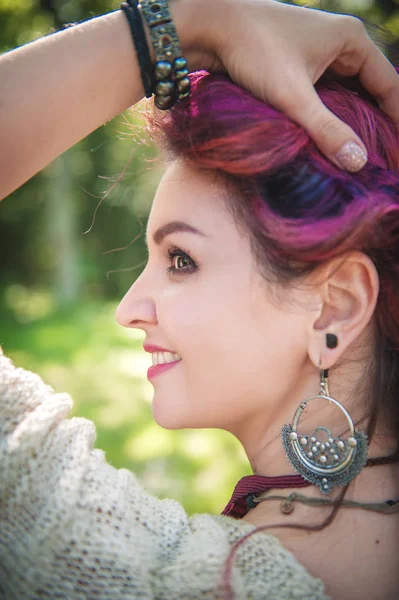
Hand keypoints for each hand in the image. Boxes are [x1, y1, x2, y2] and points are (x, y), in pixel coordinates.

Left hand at [183, 0, 398, 171]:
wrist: (209, 26)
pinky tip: (323, 138)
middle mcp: (340, 41)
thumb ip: (326, 130)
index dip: (395, 121)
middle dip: (374, 124)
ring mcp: (318, 50)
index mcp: (352, 40)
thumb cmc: (254, 51)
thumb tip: (359, 162)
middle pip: (370, 90)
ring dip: (349, 121)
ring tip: (352, 155)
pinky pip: (324, 91)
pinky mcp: (298, 61)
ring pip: (345, 92)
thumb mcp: (293, 96)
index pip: (390, 86)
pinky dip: (327, 114)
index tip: (395, 155)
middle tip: (378, 159)